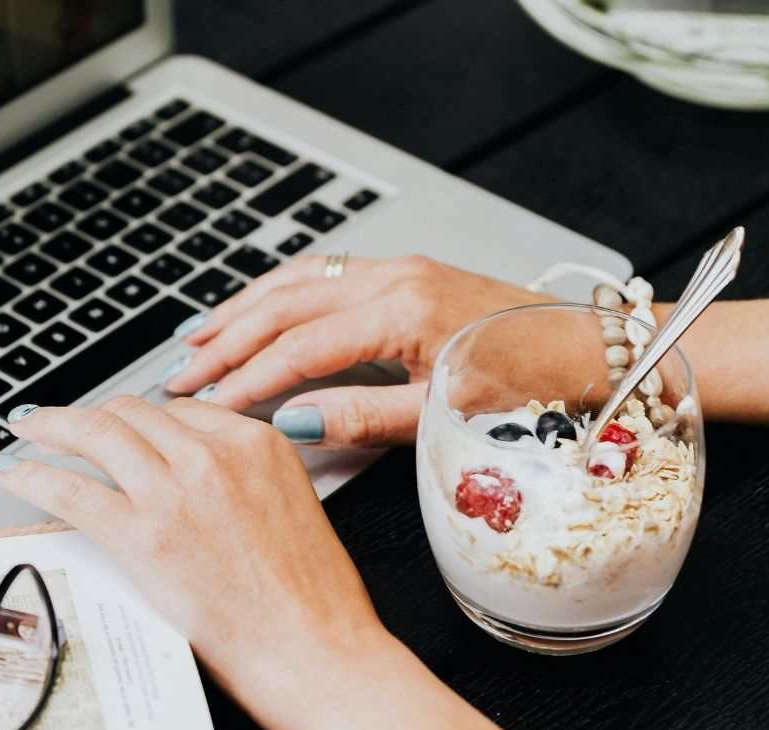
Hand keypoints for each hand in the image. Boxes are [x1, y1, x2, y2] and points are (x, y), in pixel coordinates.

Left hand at [0, 398, 588, 729]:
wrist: (317, 649)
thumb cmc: (313, 597)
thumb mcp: (291, 505)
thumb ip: (247, 477)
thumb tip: (204, 480)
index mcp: (256, 442)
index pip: (179, 410)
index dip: (139, 416)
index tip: (120, 423)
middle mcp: (214, 453)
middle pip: (132, 412)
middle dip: (92, 414)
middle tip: (64, 422)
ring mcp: (175, 490)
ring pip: (96, 434)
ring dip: (52, 427)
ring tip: (30, 430)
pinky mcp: (142, 534)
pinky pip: (71, 489)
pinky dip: (35, 476)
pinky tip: (17, 476)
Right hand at [164, 255, 547, 446]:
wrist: (586, 345)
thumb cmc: (532, 378)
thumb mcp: (442, 411)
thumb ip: (362, 416)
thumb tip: (293, 423)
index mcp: (401, 311)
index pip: (299, 347)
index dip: (247, 379)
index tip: (208, 405)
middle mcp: (391, 277)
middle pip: (284, 305)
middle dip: (227, 341)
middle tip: (183, 375)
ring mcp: (396, 267)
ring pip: (295, 280)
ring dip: (241, 309)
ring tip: (198, 336)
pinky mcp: (402, 271)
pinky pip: (321, 273)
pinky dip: (276, 292)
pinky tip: (254, 308)